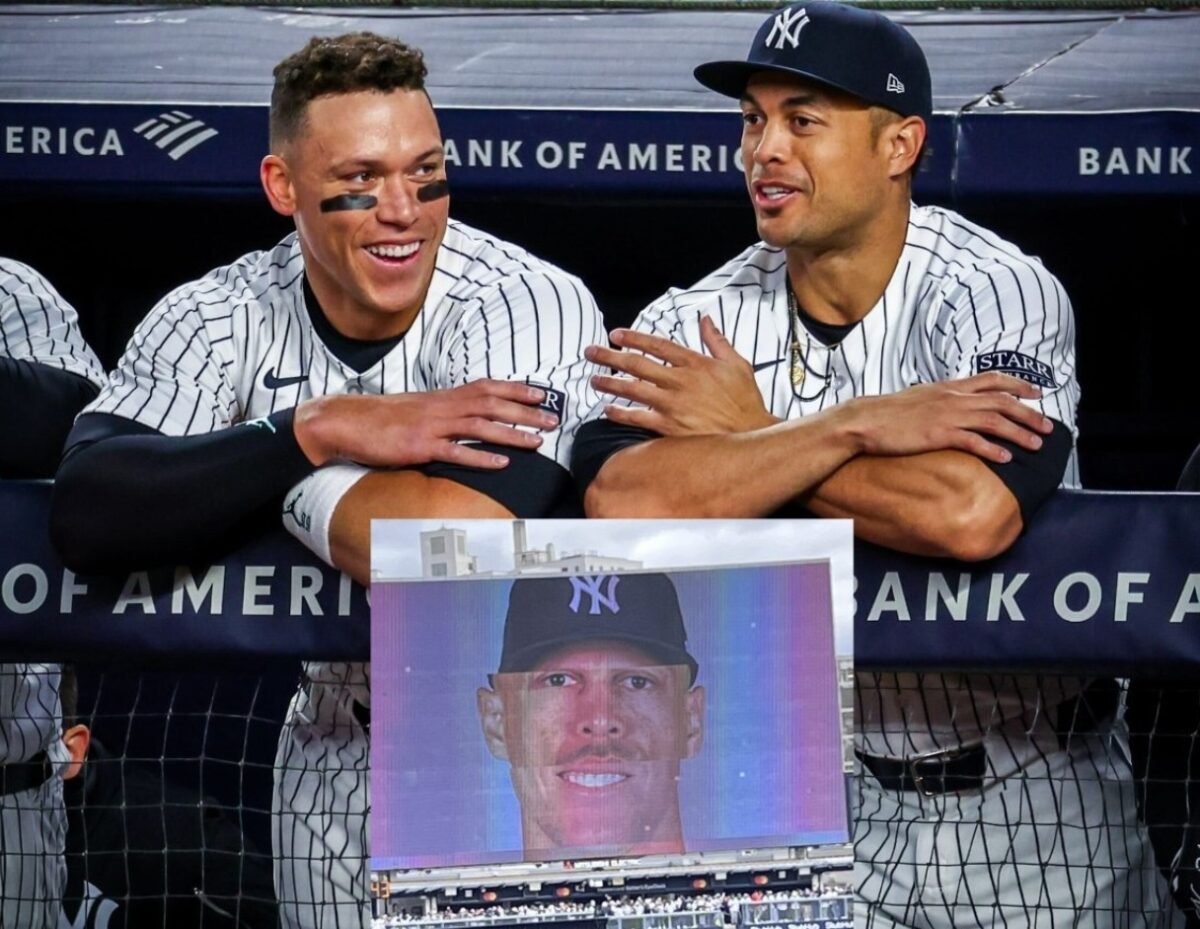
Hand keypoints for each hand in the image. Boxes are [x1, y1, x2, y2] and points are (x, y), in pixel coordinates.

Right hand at [293, 380, 556, 467]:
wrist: (344, 422)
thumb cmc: (380, 419)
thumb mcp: (416, 409)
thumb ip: (442, 412)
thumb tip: (465, 419)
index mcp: (441, 397)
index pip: (486, 387)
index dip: (516, 389)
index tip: (541, 393)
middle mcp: (441, 406)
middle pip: (491, 404)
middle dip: (525, 411)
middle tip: (553, 419)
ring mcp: (430, 426)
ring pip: (480, 425)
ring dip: (512, 433)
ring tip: (538, 441)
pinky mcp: (419, 447)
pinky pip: (455, 452)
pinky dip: (480, 457)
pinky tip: (502, 463)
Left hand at [584, 317, 777, 435]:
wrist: (751, 435)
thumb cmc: (745, 402)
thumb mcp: (737, 364)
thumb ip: (717, 341)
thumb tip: (706, 320)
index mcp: (695, 364)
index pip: (657, 346)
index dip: (634, 338)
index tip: (616, 334)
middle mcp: (680, 381)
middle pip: (637, 364)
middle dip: (610, 356)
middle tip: (590, 352)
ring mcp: (673, 405)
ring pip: (633, 390)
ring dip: (610, 383)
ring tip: (593, 379)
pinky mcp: (670, 427)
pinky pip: (639, 418)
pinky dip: (621, 414)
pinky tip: (607, 409)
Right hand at [839, 372, 1053, 462]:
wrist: (864, 420)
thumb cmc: (887, 414)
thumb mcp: (919, 398)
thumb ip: (940, 400)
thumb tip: (951, 407)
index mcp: (949, 388)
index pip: (992, 380)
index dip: (1018, 384)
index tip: (1036, 392)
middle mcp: (952, 397)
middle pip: (1001, 401)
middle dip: (1028, 413)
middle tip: (1048, 426)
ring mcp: (946, 415)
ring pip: (993, 420)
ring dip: (1019, 432)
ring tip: (1036, 445)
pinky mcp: (938, 433)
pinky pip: (972, 441)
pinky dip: (992, 449)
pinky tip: (1006, 458)